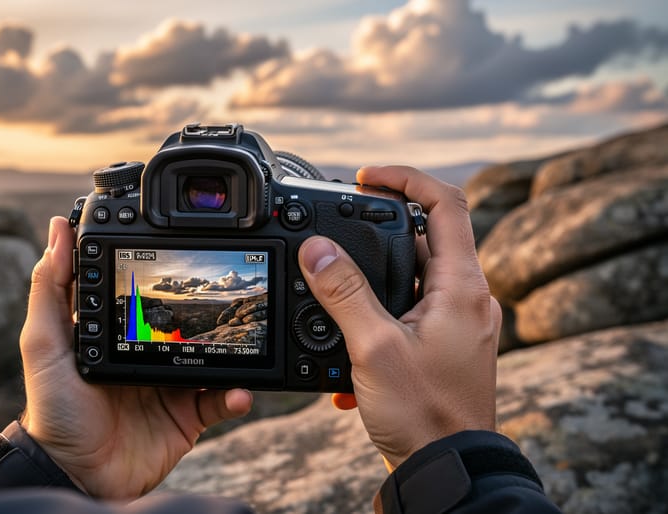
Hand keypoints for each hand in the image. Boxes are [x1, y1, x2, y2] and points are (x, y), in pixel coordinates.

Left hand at [18, 216, 252, 498]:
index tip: (179, 251)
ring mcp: (169, 386)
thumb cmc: (53, 411)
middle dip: (206, 314)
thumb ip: (51, 288)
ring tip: (242, 342)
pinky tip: (238, 390)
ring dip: (229, 352)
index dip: (159, 277)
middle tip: (225, 298)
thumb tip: (58, 229)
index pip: (143, 297)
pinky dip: (235, 395)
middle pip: (184, 326)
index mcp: (116, 334)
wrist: (77, 475)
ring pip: (210, 359)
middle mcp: (146, 355)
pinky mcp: (186, 417)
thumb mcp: (45, 343)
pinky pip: (220, 401)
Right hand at [298, 166, 500, 468]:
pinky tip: (350, 351)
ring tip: (334, 305)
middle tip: (335, 239)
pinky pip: (409, 311)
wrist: (446, 469)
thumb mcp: (373, 347)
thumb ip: (342, 292)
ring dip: (371, 283)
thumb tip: (317, 248)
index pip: (446, 203)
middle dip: (375, 236)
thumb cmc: (424, 415)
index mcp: (461, 287)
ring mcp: (458, 323)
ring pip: (411, 278)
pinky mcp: (445, 345)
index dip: (405, 179)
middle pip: (423, 238)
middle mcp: (467, 299)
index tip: (366, 177)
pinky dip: (378, 316)